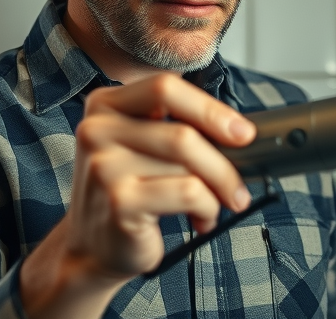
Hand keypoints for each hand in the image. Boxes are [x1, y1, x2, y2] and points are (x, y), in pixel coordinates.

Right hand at [20, 73, 255, 316]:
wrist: (93, 247)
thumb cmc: (129, 192)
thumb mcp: (144, 148)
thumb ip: (178, 128)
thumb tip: (238, 132)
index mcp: (105, 104)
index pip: (165, 89)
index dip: (210, 110)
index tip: (242, 133)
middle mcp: (97, 130)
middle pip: (182, 134)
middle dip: (223, 165)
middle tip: (239, 186)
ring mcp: (104, 166)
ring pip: (189, 167)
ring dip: (216, 191)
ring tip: (213, 205)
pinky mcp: (119, 201)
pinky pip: (188, 193)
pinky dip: (207, 208)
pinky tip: (201, 219)